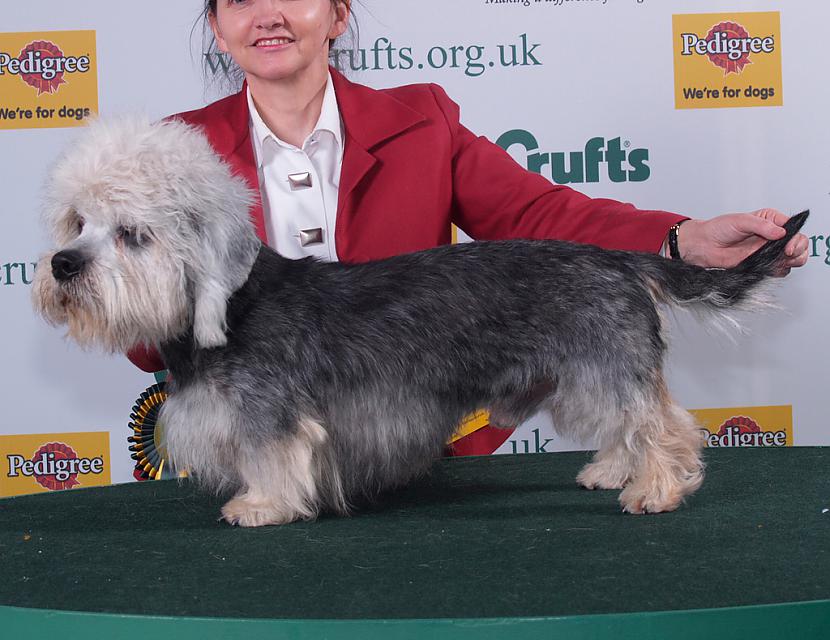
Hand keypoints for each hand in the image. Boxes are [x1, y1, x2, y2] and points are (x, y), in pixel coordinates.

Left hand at [677, 209, 808, 275]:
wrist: (703, 245)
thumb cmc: (718, 228)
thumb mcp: (741, 220)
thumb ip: (761, 226)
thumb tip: (780, 232)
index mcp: (771, 221)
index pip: (794, 228)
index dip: (796, 238)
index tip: (789, 246)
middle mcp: (772, 236)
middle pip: (798, 245)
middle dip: (799, 251)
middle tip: (788, 254)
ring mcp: (768, 252)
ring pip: (792, 259)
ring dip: (791, 262)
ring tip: (780, 261)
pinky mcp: (761, 264)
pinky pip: (777, 270)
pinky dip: (777, 271)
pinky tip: (769, 267)